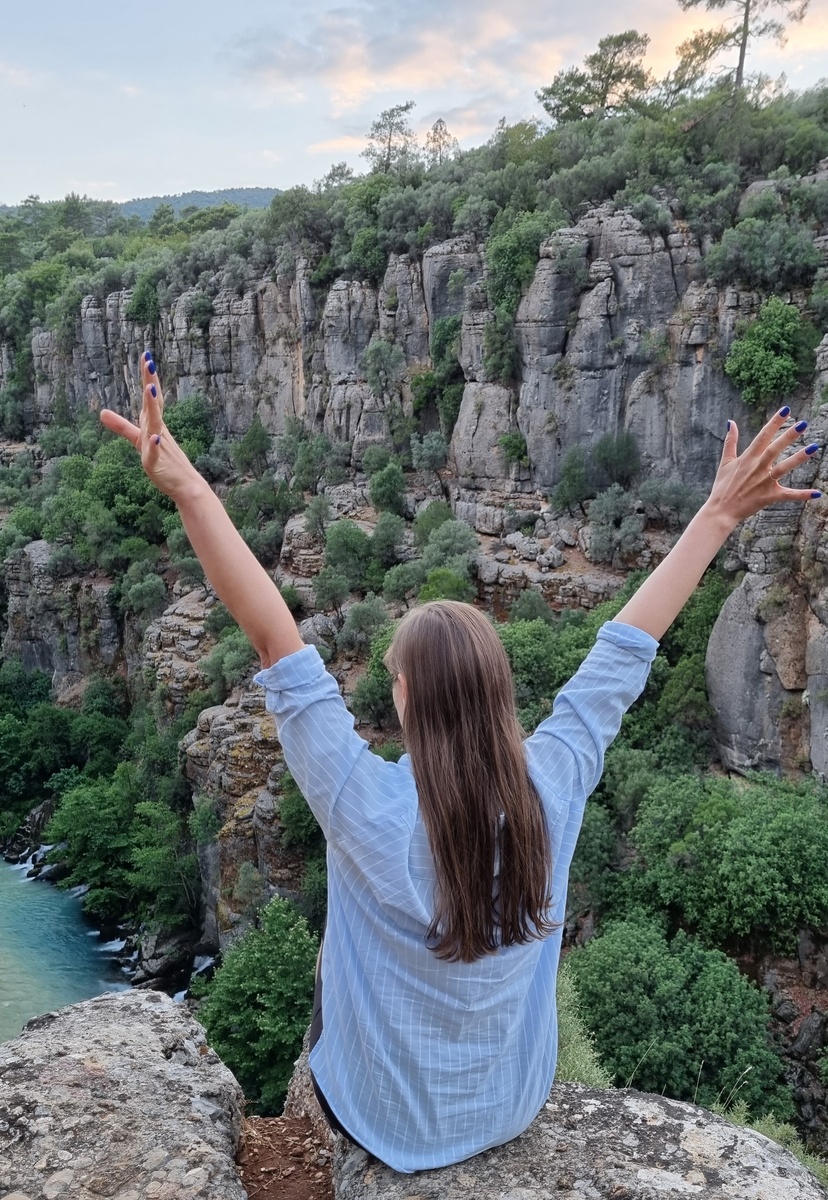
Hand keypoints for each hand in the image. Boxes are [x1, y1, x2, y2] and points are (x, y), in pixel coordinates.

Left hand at [99, 352, 202, 502]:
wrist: (186, 485)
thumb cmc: (165, 461)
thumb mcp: (139, 440)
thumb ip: (121, 426)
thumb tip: (101, 412)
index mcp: (154, 423)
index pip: (151, 397)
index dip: (148, 377)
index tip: (146, 355)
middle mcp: (158, 430)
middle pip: (154, 403)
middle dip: (151, 382)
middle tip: (149, 361)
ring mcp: (160, 446)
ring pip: (155, 424)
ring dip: (153, 408)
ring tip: (150, 390)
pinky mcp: (157, 464)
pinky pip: (154, 453)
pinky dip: (154, 444)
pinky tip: (155, 436)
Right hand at [706, 407, 821, 529]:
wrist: (720, 511)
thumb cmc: (722, 486)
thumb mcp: (725, 462)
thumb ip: (730, 441)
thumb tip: (730, 422)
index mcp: (747, 458)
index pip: (763, 436)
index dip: (775, 422)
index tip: (786, 410)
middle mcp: (757, 468)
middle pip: (775, 448)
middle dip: (788, 436)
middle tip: (803, 424)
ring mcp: (764, 482)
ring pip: (784, 468)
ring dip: (799, 458)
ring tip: (814, 447)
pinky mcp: (769, 496)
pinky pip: (788, 495)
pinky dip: (802, 495)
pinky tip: (817, 493)